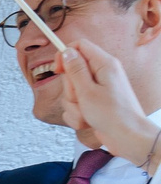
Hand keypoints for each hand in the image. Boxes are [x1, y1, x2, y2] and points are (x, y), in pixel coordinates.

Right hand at [57, 39, 160, 160]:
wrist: (127, 137)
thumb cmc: (112, 115)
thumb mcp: (87, 91)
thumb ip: (75, 70)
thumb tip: (66, 52)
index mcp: (104, 64)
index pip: (79, 46)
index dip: (65, 56)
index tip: (57, 71)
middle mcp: (102, 74)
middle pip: (72, 71)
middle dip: (69, 89)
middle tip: (79, 99)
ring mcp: (98, 89)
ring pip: (71, 91)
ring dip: (72, 106)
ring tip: (85, 114)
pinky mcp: (94, 103)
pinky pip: (75, 105)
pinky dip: (76, 114)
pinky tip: (86, 121)